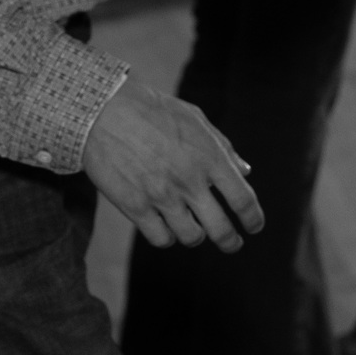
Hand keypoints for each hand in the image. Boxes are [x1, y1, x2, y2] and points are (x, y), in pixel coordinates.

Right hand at [81, 76, 263, 250]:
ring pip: (191, 237)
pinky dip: (167, 236)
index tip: (254, 226)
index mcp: (209, 156)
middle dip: (231, 242)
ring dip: (196, 235)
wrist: (101, 110)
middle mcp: (189, 180)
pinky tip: (166, 226)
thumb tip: (245, 171)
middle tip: (232, 244)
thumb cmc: (151, 110)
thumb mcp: (194, 119)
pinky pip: (161, 239)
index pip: (243, 200)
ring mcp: (161, 196)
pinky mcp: (135, 206)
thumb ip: (222, 147)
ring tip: (193, 228)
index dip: (253, 219)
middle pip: (221, 230)